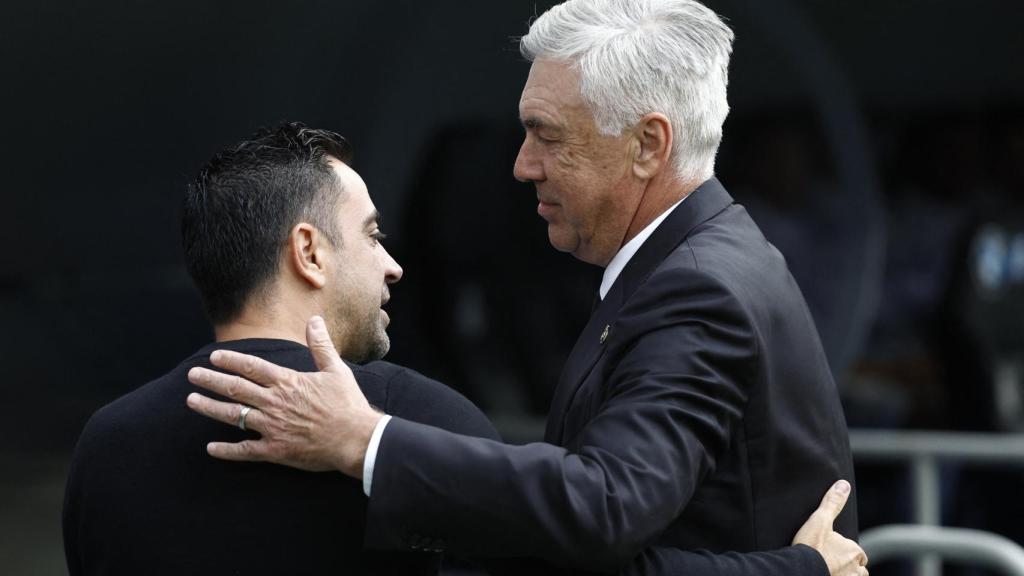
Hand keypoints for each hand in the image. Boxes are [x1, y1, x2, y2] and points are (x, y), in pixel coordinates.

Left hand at [185, 316, 381, 476]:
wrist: (356, 439)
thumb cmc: (347, 404)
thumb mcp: (336, 370)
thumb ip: (320, 345)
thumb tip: (314, 320)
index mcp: (287, 382)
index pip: (251, 367)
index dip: (230, 361)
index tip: (213, 357)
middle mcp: (274, 403)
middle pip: (235, 389)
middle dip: (211, 380)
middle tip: (192, 375)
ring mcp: (272, 427)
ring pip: (233, 416)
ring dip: (210, 407)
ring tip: (192, 401)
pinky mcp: (275, 450)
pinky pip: (245, 451)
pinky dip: (226, 450)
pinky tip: (211, 448)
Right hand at [793, 480, 867, 575]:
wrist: (801, 569)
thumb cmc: (811, 546)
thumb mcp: (820, 520)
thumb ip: (832, 503)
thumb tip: (843, 484)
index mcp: (854, 550)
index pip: (856, 552)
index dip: (845, 551)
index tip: (831, 550)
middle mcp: (856, 568)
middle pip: (858, 568)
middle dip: (848, 565)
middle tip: (830, 561)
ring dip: (845, 574)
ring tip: (830, 570)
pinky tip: (826, 573)